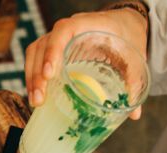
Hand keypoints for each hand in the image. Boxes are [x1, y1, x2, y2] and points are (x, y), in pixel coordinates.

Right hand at [24, 7, 147, 118]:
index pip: (63, 31)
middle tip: (40, 99)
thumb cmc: (128, 35)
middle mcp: (67, 30)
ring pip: (34, 54)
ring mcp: (57, 39)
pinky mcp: (53, 49)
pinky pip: (35, 59)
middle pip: (42, 46)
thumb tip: (134, 114)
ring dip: (31, 78)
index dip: (53, 50)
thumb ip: (133, 81)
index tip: (51, 74)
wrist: (124, 24)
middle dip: (37, 74)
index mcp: (88, 24)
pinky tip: (36, 95)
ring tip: (36, 102)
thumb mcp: (135, 55)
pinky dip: (33, 77)